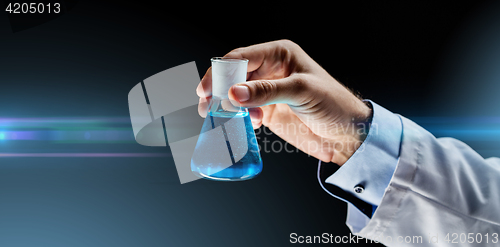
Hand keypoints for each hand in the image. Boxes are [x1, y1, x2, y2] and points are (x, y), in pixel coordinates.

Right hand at [197, 40, 371, 164]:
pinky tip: (248, 125)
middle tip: (209, 106)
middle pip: (232, 75)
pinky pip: (243, 111)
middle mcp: (269, 70)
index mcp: (278, 54)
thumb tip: (234, 93)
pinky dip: (238, 118)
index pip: (241, 57)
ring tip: (225, 118)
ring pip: (234, 94)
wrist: (348, 133)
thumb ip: (267, 91)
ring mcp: (266, 91)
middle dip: (219, 90)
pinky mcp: (267, 111)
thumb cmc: (334, 103)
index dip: (221, 72)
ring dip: (227, 106)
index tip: (207, 90)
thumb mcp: (302, 91)